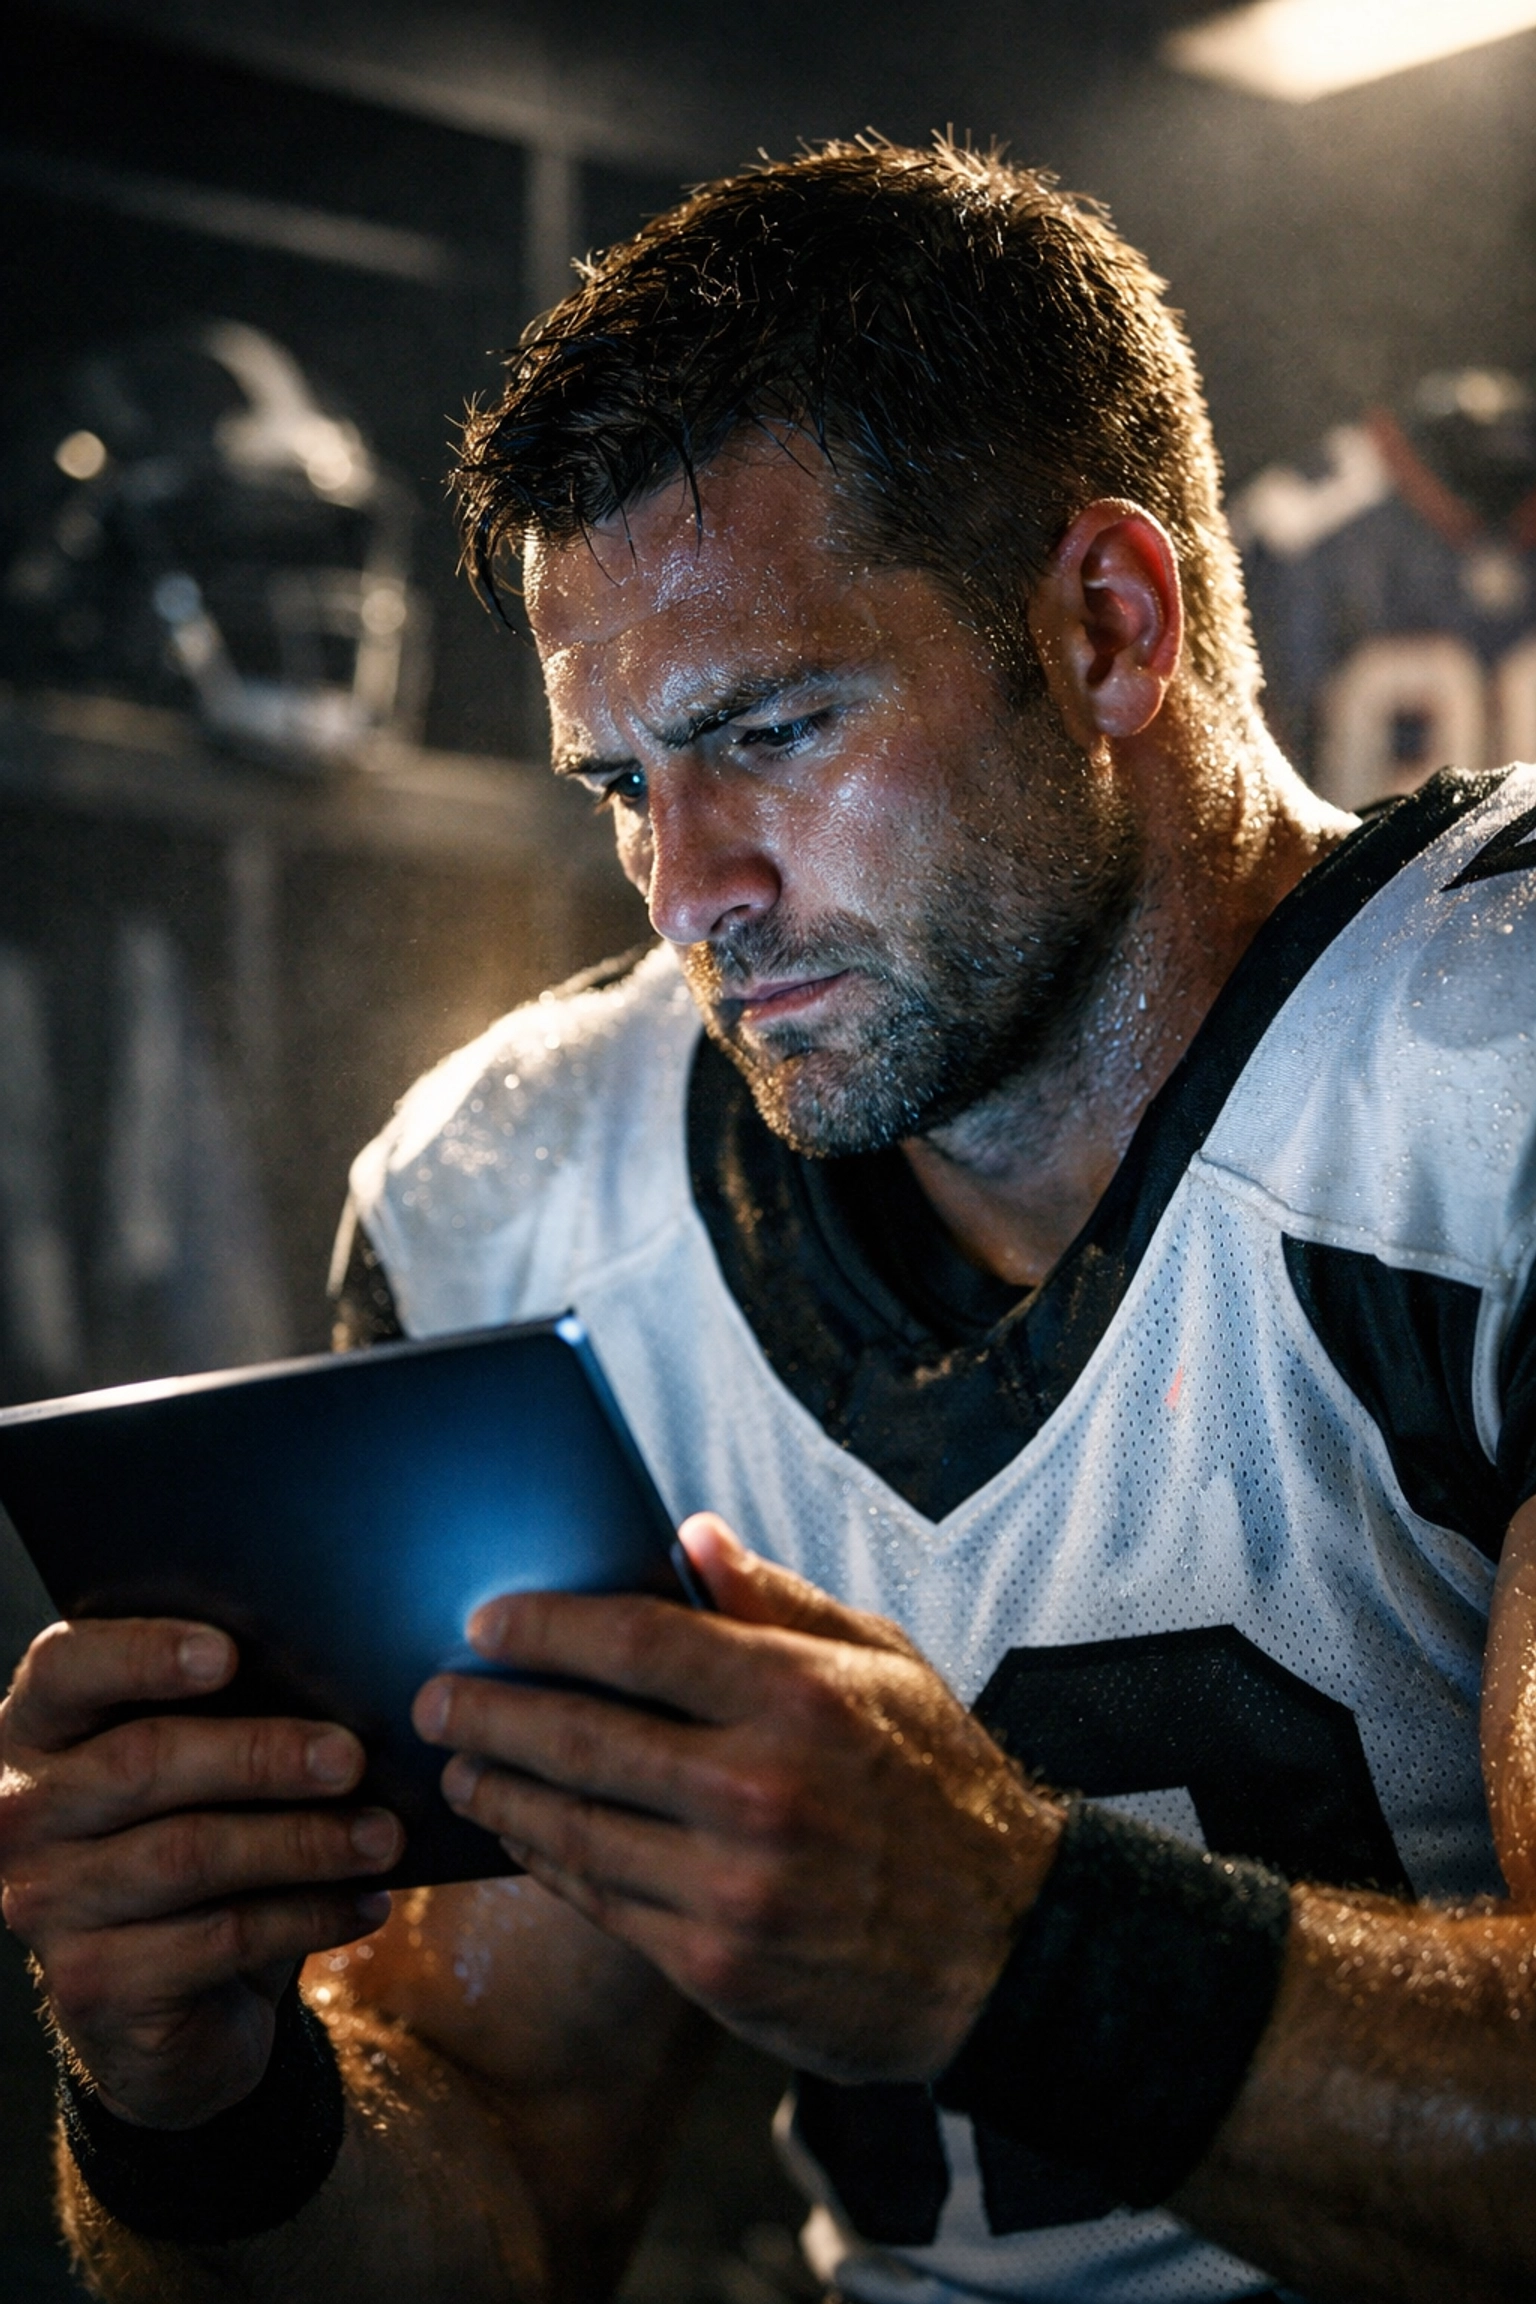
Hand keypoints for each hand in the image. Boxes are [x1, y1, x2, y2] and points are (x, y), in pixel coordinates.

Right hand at [0, 1618, 401, 2126]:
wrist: (160, 1998)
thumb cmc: (189, 1835)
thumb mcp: (192, 1768)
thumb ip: (228, 1711)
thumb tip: (338, 1674)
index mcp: (37, 1728)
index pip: (64, 1669)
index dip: (144, 1655)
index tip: (230, 1652)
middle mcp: (20, 1813)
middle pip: (142, 1762)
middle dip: (261, 1755)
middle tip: (351, 1757)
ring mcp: (46, 1904)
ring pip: (188, 1854)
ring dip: (303, 1842)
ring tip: (383, 1836)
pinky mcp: (92, 1984)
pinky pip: (218, 1938)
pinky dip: (308, 1915)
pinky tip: (366, 1903)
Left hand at [412, 1516, 1062, 2080]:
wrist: (1005, 1950)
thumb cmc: (940, 1788)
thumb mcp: (884, 1665)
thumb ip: (777, 1602)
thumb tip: (689, 1535)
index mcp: (798, 1696)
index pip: (636, 1643)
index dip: (546, 1627)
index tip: (487, 1620)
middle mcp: (759, 1788)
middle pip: (582, 1736)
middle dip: (490, 1710)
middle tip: (434, 1695)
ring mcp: (733, 1884)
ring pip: (575, 1826)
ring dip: (499, 1790)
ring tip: (459, 1765)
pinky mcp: (717, 1963)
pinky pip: (601, 1901)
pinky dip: (545, 1861)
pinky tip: (518, 1835)